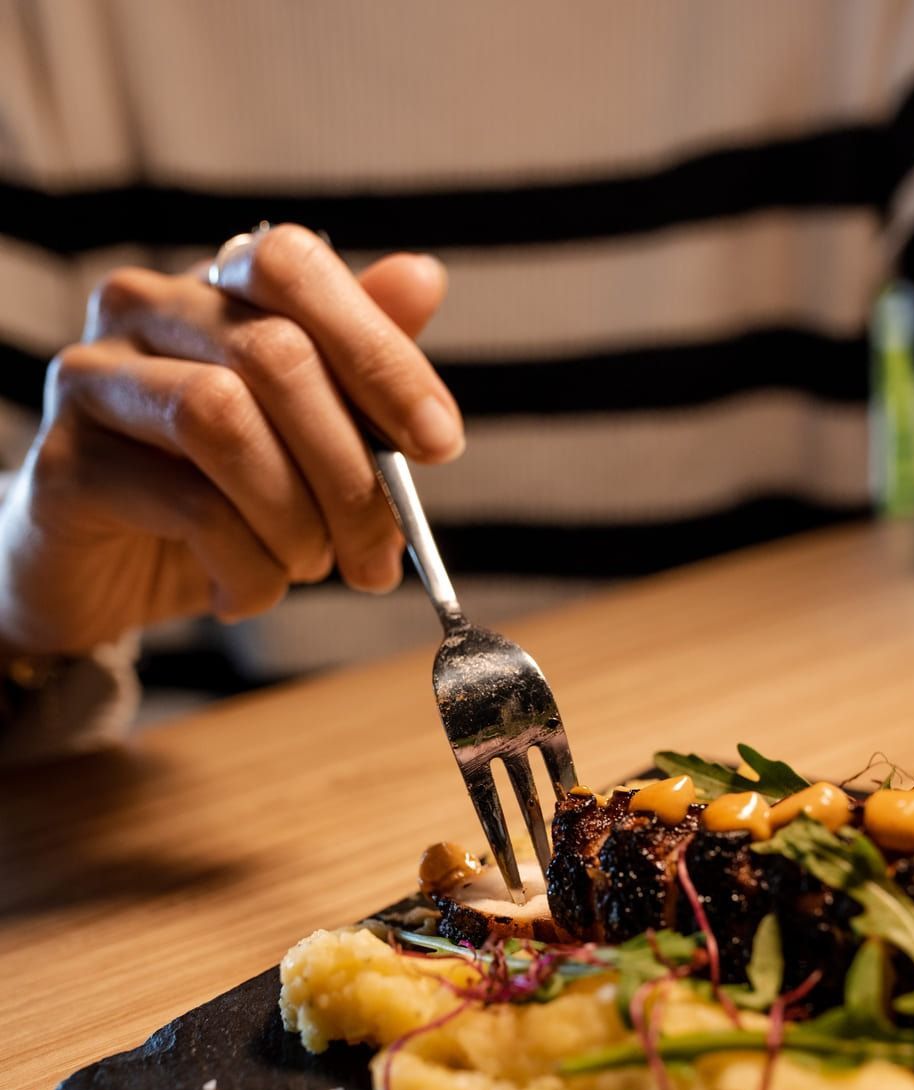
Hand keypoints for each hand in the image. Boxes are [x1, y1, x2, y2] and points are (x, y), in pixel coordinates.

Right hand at [0, 226, 460, 654]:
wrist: (99, 580)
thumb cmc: (212, 500)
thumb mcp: (301, 441)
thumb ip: (355, 368)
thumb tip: (423, 276)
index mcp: (211, 288)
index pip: (294, 266)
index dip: (378, 353)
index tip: (441, 442)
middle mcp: (143, 309)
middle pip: (276, 354)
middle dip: (352, 472)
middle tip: (379, 555)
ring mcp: (94, 378)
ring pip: (224, 418)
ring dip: (295, 518)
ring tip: (306, 567)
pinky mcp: (67, 462)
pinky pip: (189, 506)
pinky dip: (247, 567)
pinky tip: (247, 594)